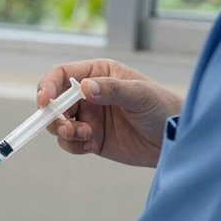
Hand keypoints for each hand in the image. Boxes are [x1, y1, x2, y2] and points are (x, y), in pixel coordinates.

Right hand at [37, 59, 182, 166]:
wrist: (175, 140)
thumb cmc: (162, 108)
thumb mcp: (140, 95)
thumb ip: (112, 89)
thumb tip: (85, 87)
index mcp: (97, 74)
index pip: (61, 75)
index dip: (48, 86)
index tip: (45, 102)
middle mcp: (88, 95)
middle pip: (54, 102)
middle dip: (54, 115)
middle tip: (67, 127)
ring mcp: (88, 117)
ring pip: (59, 124)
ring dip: (65, 131)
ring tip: (86, 137)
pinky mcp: (91, 139)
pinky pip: (70, 142)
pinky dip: (74, 146)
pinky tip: (92, 146)